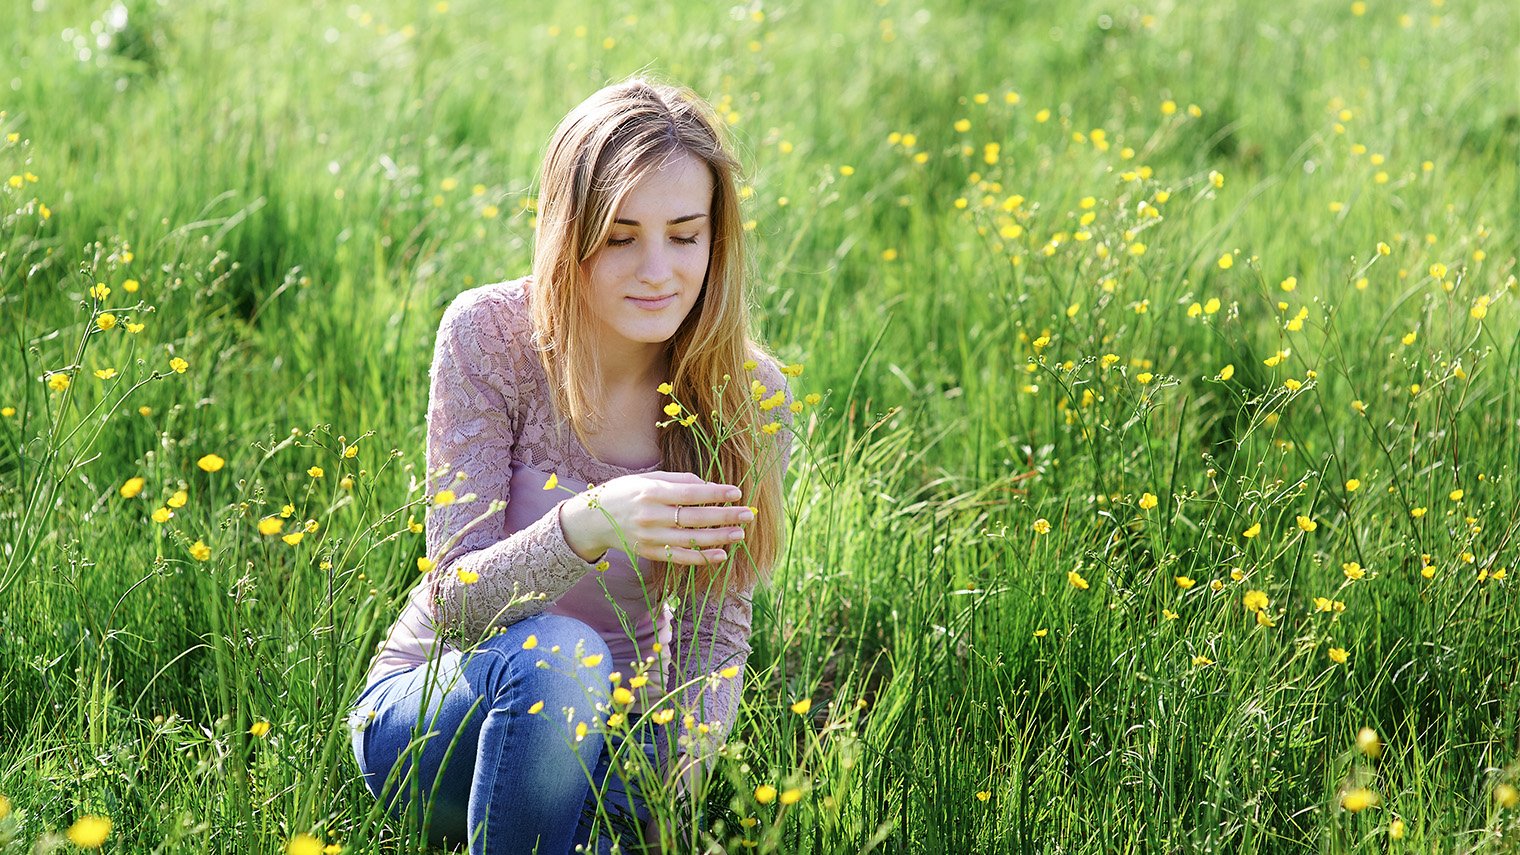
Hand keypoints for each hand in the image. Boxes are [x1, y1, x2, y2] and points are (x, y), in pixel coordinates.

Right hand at [562, 471, 752, 565]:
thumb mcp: (647, 479)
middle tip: (748, 514)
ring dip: (718, 538)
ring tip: (739, 534)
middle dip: (724, 516)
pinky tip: (721, 554)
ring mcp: (650, 537)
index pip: (691, 493)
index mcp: (652, 492)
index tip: (737, 493)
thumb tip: (708, 486)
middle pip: (695, 518)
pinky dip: (701, 558)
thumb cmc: (624, 493)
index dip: (716, 493)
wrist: (593, 519)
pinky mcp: (649, 553)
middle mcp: (651, 516)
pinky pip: (680, 557)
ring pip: (691, 540)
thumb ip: (678, 480)